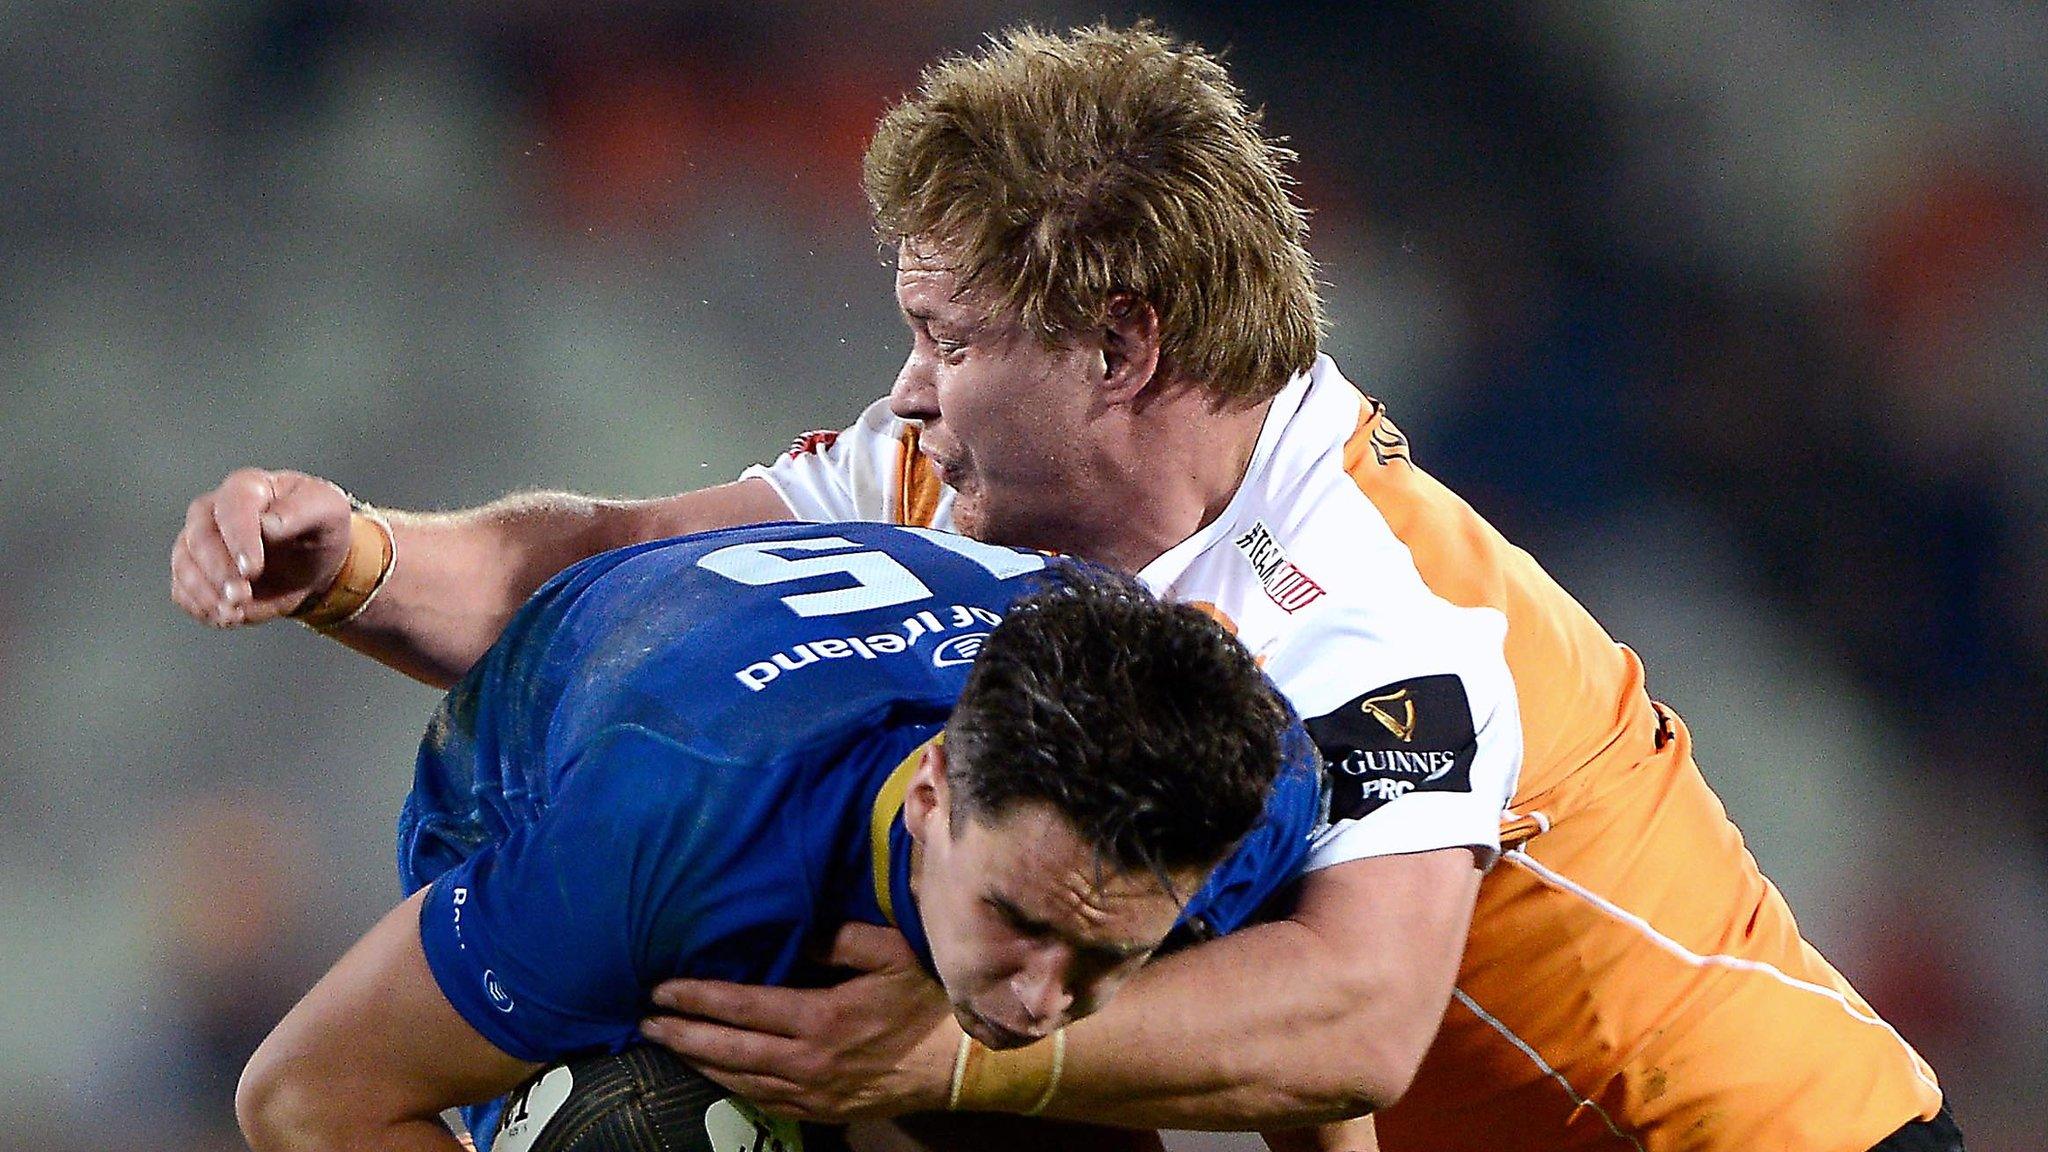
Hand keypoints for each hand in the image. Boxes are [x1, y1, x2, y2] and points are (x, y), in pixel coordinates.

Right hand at [171, 468, 351, 626]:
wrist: (314, 560)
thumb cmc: (319, 527)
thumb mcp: (329, 510)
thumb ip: (303, 510)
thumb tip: (269, 524)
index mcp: (248, 487)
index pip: (233, 507)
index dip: (239, 538)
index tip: (252, 569)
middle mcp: (214, 510)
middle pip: (199, 537)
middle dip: (218, 572)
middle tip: (241, 596)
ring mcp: (199, 541)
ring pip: (184, 565)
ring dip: (205, 594)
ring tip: (234, 614)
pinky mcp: (195, 572)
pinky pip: (183, 591)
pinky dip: (200, 607)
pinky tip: (227, 617)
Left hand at [639, 922, 959, 1122]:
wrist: (958, 1065)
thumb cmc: (925, 1001)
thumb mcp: (891, 953)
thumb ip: (840, 938)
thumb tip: (797, 932)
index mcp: (820, 1018)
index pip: (741, 1007)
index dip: (696, 998)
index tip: (661, 989)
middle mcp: (807, 1062)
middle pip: (728, 1050)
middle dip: (681, 1035)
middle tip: (645, 1023)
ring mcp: (812, 1092)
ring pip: (739, 1080)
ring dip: (699, 1062)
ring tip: (669, 1045)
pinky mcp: (822, 1111)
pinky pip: (763, 1101)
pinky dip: (731, 1085)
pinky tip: (716, 1073)